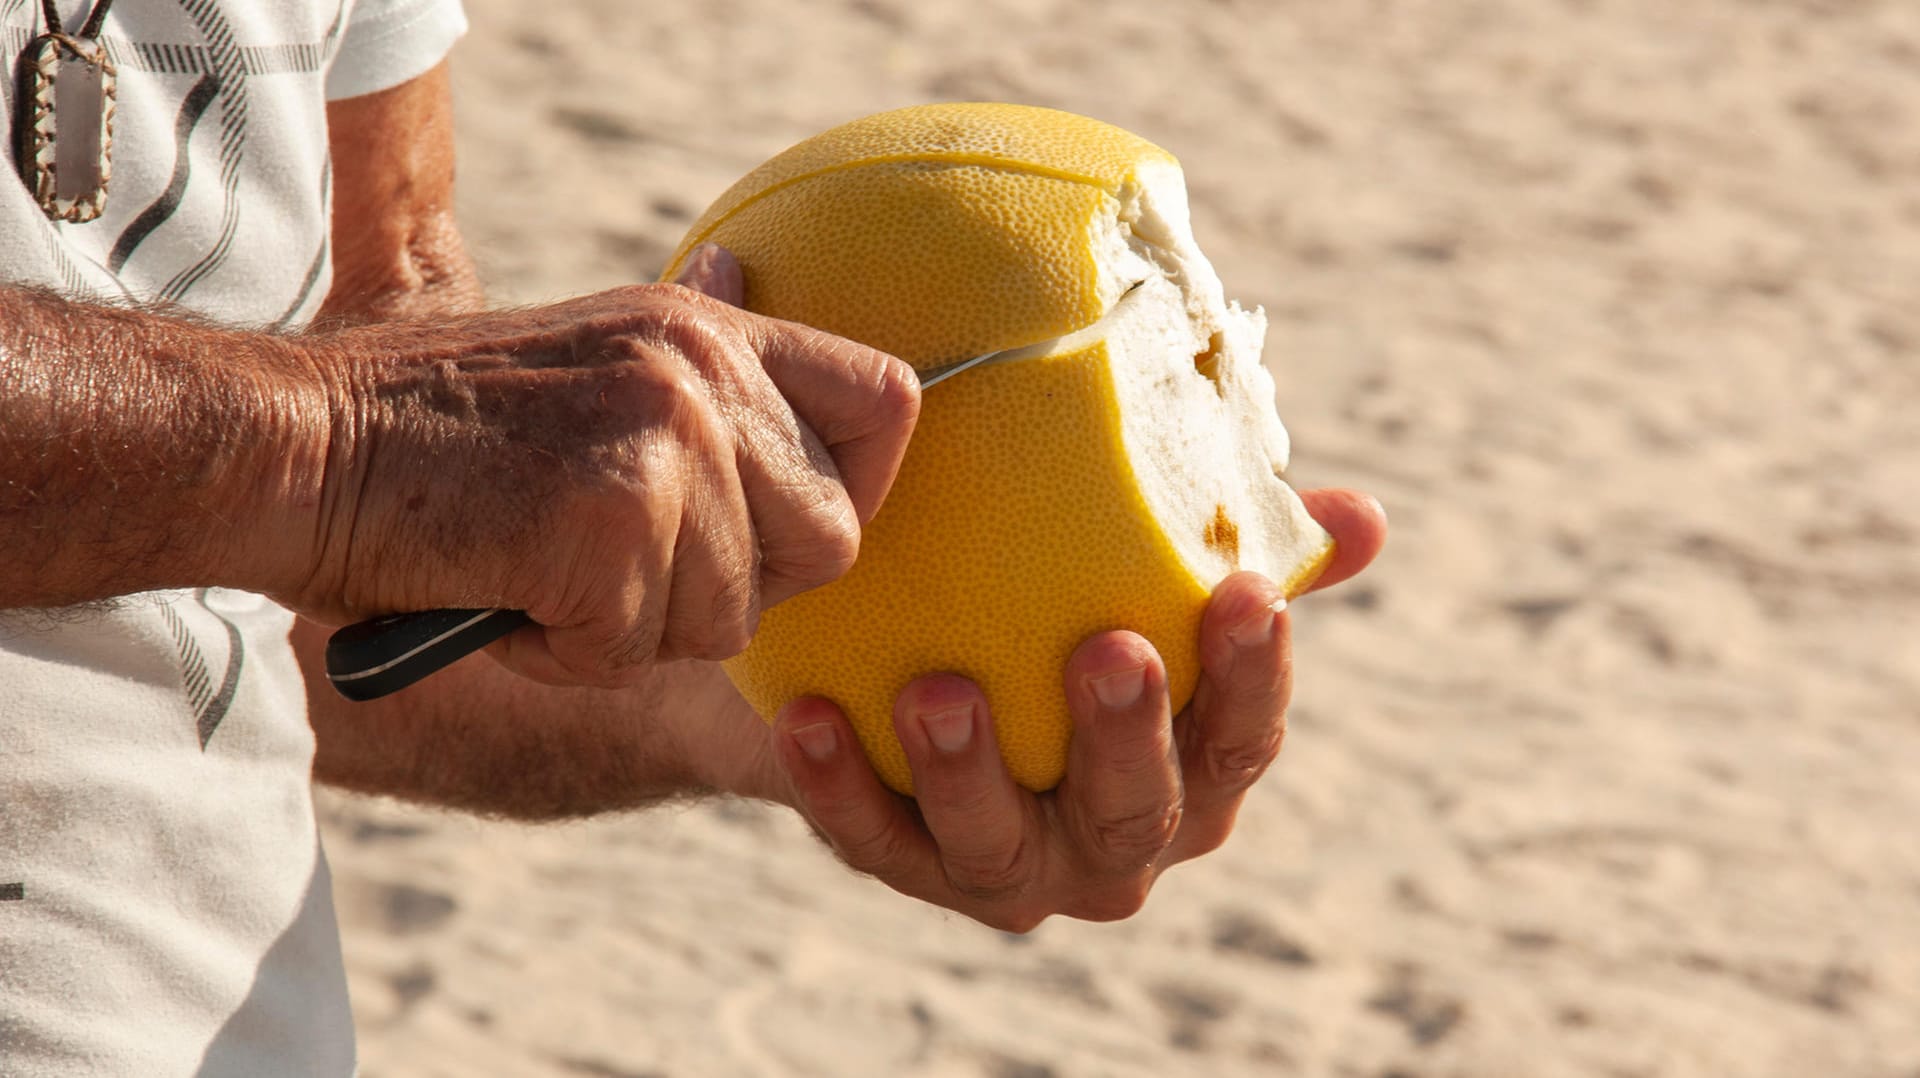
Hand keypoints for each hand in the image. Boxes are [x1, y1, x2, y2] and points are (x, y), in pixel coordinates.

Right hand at [291, 245, 919, 685]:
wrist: (298, 447)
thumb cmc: (438, 435)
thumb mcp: (593, 367)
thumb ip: (697, 383)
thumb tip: (787, 319)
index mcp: (709, 329)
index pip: (888, 400)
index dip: (860, 487)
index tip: (786, 528)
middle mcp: (702, 371)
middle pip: (830, 540)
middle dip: (739, 589)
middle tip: (629, 572)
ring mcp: (661, 441)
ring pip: (731, 617)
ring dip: (634, 631)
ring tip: (541, 573)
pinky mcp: (609, 521)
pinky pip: (637, 648)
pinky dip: (565, 651)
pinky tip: (504, 595)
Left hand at [761, 488, 1386, 929]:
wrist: (881, 662)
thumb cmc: (1046, 603)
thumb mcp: (1132, 571)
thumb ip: (1231, 545)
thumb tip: (1362, 518)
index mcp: (1192, 768)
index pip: (1242, 735)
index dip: (1252, 674)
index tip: (1246, 591)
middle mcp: (1114, 837)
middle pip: (1136, 809)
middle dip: (1127, 739)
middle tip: (1106, 651)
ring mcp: (1008, 866)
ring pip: (1000, 846)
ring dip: (970, 773)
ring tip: (937, 690)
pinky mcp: (903, 865)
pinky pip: (872, 841)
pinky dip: (840, 787)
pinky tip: (808, 718)